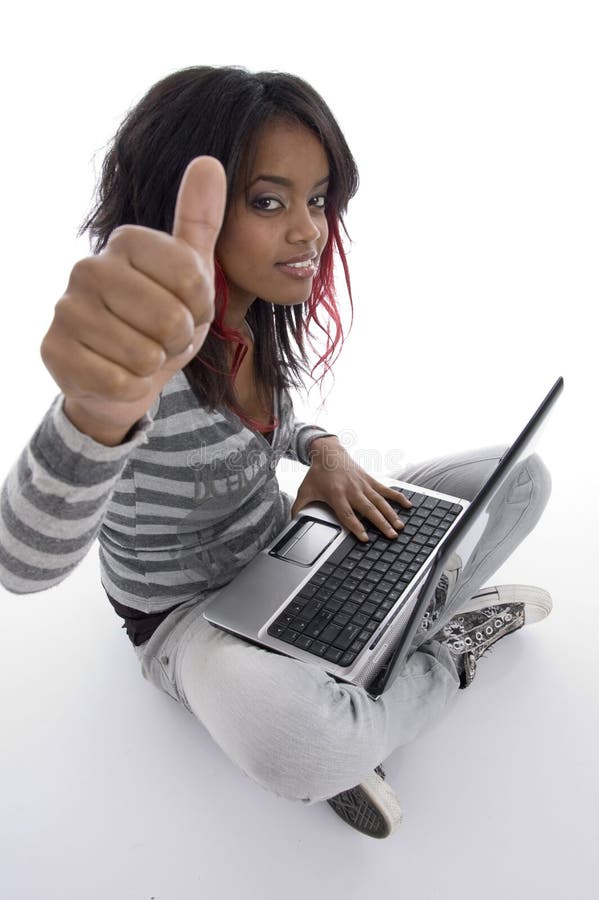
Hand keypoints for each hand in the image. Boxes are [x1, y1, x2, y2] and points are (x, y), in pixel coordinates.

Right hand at [40, 156, 226, 444]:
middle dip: (177, 341)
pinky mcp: (54, 350)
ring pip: (145, 354)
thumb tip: (209, 160)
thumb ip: (199, 221)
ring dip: (153, 366)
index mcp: (126, 241)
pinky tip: (118, 374)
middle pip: (171, 320)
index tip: (188, 310)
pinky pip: (121, 382)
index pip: (194, 281)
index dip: (201, 309)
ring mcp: (65, 308)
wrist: (123, 376)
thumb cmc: (160, 322)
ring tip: (140, 355)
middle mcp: (89, 267)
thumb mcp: (189, 274)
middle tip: (162, 339)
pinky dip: (130, 388)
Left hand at [290, 437, 411, 541]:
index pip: (347, 514)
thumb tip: (292, 522)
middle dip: (380, 524)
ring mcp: (363, 484)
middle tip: (391, 536)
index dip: (356, 527)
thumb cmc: (317, 474)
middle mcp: (352, 490)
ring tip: (400, 526)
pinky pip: (386, 490)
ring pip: (380, 501)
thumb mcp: (305, 490)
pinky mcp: (370, 480)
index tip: (365, 538)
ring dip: (391, 514)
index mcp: (336, 494)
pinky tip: (408, 505)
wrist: (328, 452)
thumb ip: (299, 507)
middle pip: (368, 510)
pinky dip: (397, 497)